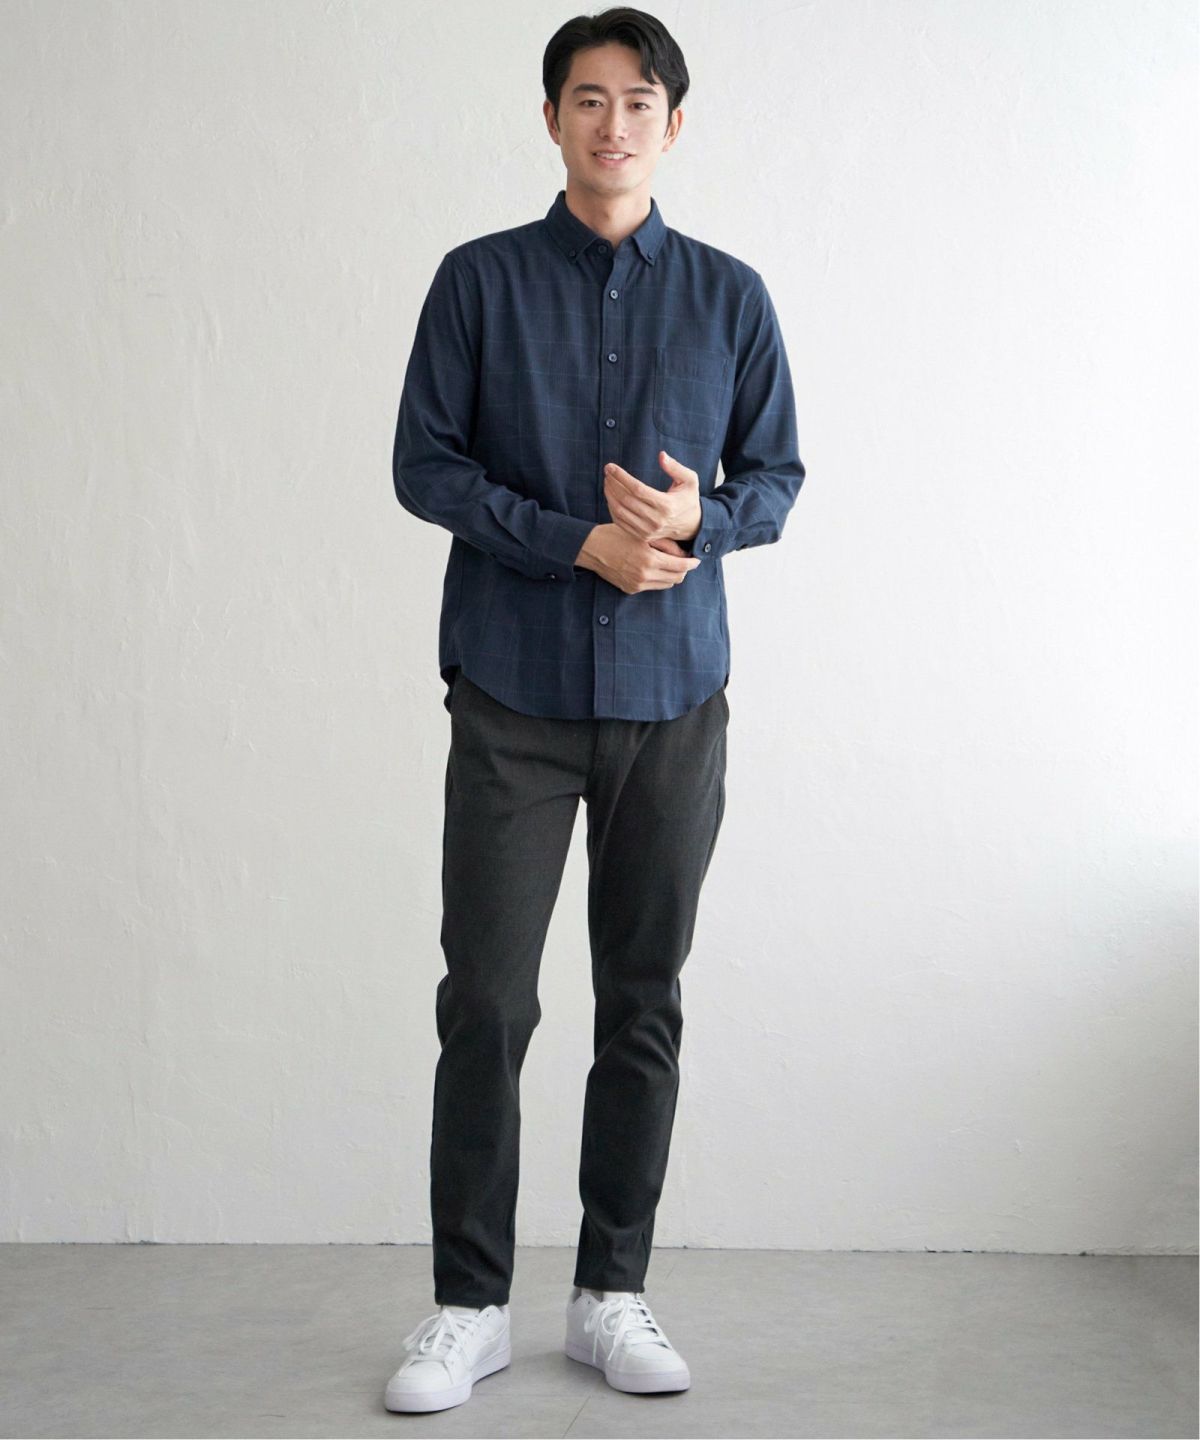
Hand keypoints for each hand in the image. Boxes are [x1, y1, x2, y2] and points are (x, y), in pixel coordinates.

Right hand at [573, 523, 699, 594]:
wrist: (592, 548)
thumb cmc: (617, 535)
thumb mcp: (643, 535)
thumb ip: (666, 544)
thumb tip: (683, 554)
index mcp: (650, 559)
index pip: (680, 567)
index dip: (691, 564)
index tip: (696, 560)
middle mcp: (645, 575)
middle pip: (676, 578)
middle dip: (683, 570)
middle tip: (684, 561)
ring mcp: (637, 585)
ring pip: (666, 585)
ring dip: (671, 575)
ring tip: (670, 564)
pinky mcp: (631, 589)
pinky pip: (652, 586)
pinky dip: (658, 578)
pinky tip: (654, 568)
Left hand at [603, 451, 701, 545]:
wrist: (692, 526)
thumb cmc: (688, 498)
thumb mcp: (690, 480)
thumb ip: (676, 468)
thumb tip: (661, 455)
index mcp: (667, 505)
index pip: (637, 489)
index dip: (621, 477)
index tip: (610, 466)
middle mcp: (656, 520)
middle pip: (626, 500)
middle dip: (613, 483)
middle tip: (607, 472)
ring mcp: (648, 531)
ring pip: (620, 512)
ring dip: (610, 495)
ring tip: (607, 482)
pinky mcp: (642, 536)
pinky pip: (620, 522)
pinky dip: (612, 508)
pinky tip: (611, 496)